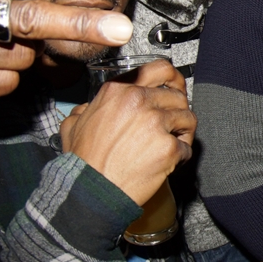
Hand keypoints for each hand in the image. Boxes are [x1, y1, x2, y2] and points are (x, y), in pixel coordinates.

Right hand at [59, 59, 193, 204]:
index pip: (159, 69)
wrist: (92, 191)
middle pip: (177, 96)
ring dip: (183, 133)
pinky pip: (187, 147)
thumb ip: (86, 109)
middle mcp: (138, 101)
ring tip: (171, 145)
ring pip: (188, 118)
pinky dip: (180, 157)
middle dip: (178, 111)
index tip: (177, 87)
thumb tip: (89, 107)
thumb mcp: (74, 124)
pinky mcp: (168, 147)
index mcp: (119, 90)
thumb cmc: (83, 162)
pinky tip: (167, 163)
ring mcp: (155, 122)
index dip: (173, 78)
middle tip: (172, 125)